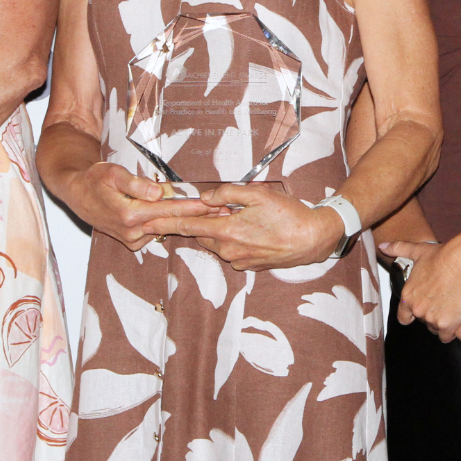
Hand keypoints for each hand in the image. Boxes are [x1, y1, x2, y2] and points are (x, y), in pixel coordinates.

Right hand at [62, 163, 224, 250]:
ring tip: (213, 211)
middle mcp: (133, 232)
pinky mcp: (133, 242)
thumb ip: (136, 184)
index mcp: (130, 215)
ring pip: (166, 228)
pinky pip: (157, 232)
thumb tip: (158, 193)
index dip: (194, 207)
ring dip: (186, 221)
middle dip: (200, 217)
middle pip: (173, 223)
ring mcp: (133, 239)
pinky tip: (186, 218)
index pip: (170, 211)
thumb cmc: (95, 180)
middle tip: (225, 210)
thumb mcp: (113, 174)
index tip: (214, 204)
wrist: (77, 194)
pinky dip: (170, 224)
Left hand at [142, 183, 344, 270]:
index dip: (165, 222)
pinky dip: (234, 238)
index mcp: (227, 231)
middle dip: (199, 220)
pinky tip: (252, 229)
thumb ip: (228, 193)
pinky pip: (232, 250)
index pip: (187, 226)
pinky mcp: (250, 267)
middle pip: (201, 234)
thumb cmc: (289, 214)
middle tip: (211, 206)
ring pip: (217, 242)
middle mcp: (229, 251)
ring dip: (220, 229)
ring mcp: (239, 261)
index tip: (146, 220)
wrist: (314, 240)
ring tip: (240, 216)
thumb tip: (206, 197)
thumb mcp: (258, 194)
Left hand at [381, 236, 460, 342]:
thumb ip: (399, 249)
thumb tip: (383, 246)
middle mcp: (417, 309)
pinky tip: (457, 320)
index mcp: (408, 295)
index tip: (422, 310)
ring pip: (435, 329)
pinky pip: (446, 337)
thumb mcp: (418, 250)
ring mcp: (432, 319)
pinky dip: (451, 331)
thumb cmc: (443, 255)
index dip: (412, 314)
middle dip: (431, 315)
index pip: (404, 317)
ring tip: (452, 309)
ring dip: (442, 323)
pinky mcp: (448, 324)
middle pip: (423, 321)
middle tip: (443, 303)